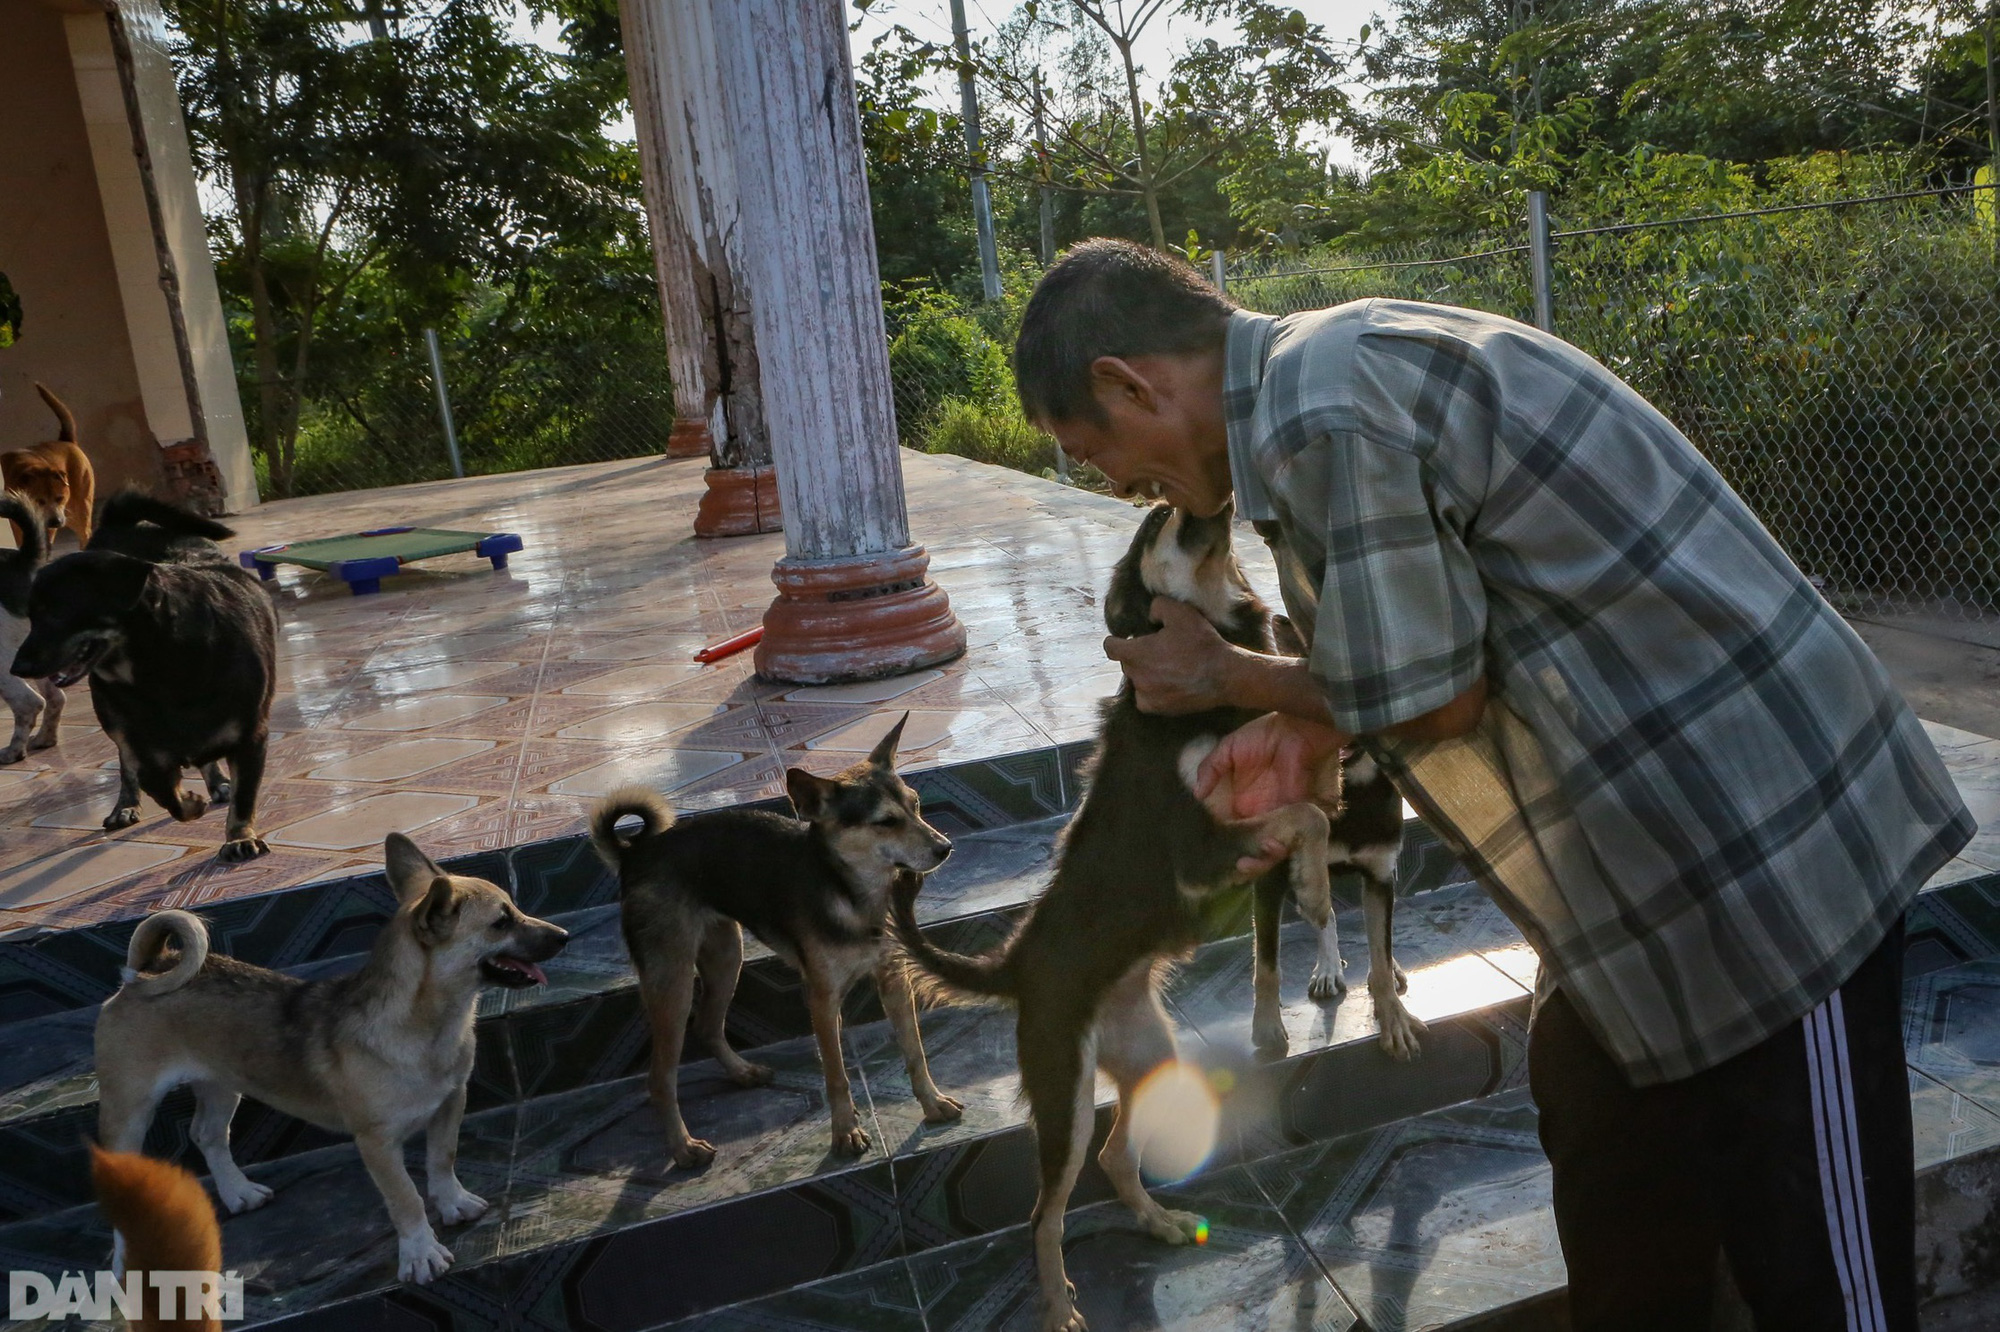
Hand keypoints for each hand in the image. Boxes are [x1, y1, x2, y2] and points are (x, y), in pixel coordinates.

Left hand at [1103, 597, 1242, 714]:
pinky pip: (1144, 699)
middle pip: (1126, 663)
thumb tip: (1149, 618)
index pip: (1110, 647)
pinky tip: (1166, 684)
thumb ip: (1157, 607)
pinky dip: (1150, 692)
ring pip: (1136, 680)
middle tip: (1158, 650)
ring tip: (1166, 668)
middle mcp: (1136, 676)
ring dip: (1145, 673)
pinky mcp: (1158, 708)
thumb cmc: (1201, 643)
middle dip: (1137, 655)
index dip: (1115, 640)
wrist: (1223, 675)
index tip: (1125, 639)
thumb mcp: (1180, 612)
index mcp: (1136, 653)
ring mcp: (1146, 694)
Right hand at [1195, 713, 1345, 871]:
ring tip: (1247, 863)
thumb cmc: (1264, 735)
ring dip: (1261, 860)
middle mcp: (1262, 816)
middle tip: (1233, 868)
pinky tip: (1270, 847)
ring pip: (1273, 850)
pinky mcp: (1304, 817)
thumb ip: (1210, 769)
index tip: (1210, 856)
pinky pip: (1295, 840)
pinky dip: (1283, 848)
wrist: (1299, 727)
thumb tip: (1196, 794)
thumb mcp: (1229, 749)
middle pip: (1252, 848)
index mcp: (1243, 804)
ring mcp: (1283, 819)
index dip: (1223, 847)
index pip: (1231, 833)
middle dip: (1244, 862)